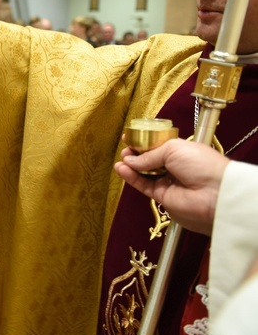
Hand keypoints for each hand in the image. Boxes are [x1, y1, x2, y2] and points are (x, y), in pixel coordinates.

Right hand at [114, 138, 228, 234]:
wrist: (214, 193)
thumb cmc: (199, 163)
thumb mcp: (173, 149)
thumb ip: (149, 154)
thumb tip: (129, 161)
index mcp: (180, 151)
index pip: (157, 145)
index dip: (143, 142)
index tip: (129, 138)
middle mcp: (173, 166)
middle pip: (148, 159)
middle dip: (135, 154)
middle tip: (125, 151)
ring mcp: (167, 181)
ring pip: (144, 173)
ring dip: (130, 166)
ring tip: (121, 160)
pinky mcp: (161, 195)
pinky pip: (143, 185)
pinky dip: (131, 177)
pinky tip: (121, 169)